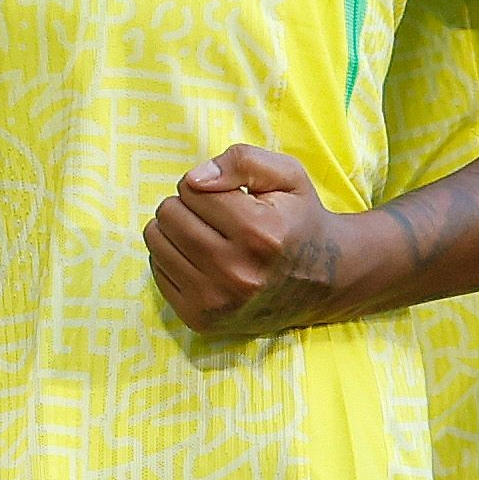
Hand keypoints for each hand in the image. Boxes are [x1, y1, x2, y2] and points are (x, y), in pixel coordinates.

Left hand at [144, 146, 359, 336]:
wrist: (322, 280)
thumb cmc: (298, 219)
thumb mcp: (287, 175)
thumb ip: (242, 161)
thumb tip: (193, 179)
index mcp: (260, 232)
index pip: (192, 189)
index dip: (205, 185)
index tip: (227, 197)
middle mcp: (238, 272)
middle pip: (169, 214)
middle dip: (186, 204)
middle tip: (215, 216)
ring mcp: (217, 301)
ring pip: (156, 241)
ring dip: (174, 229)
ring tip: (206, 234)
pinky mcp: (200, 319)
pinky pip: (156, 270)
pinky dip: (172, 257)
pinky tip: (202, 260)